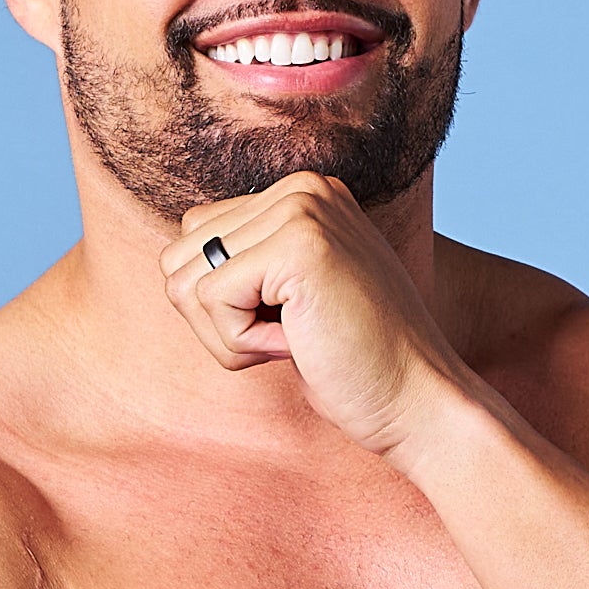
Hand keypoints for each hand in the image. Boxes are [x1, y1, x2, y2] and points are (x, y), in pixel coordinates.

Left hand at [160, 174, 469, 455]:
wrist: (417, 401)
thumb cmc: (350, 362)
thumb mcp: (288, 296)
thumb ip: (243, 262)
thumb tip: (171, 258)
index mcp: (300, 193)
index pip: (191, 237)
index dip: (220, 303)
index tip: (285, 321)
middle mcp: (301, 188)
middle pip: (176, 257)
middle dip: (214, 320)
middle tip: (287, 336)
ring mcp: (302, 210)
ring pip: (184, 281)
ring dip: (227, 334)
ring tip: (293, 338)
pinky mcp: (299, 245)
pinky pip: (210, 300)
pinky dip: (242, 343)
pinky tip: (297, 345)